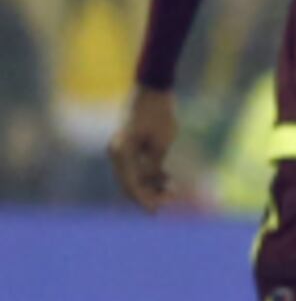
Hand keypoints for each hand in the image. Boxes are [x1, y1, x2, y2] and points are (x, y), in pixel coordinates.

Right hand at [108, 88, 178, 212]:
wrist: (153, 89)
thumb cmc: (159, 113)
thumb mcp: (162, 142)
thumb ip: (154, 165)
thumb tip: (151, 183)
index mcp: (121, 152)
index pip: (130, 185)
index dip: (144, 200)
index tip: (156, 211)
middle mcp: (117, 153)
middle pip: (130, 183)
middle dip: (149, 194)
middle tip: (171, 200)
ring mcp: (121, 150)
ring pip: (135, 176)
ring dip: (152, 185)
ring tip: (174, 189)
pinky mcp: (129, 146)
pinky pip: (137, 167)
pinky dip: (151, 174)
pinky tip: (168, 180)